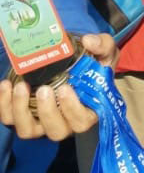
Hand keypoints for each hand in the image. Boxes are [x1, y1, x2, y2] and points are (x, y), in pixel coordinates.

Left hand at [0, 32, 116, 140]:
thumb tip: (89, 41)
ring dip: (21, 110)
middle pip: (55, 131)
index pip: (81, 122)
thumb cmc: (93, 63)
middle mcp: (65, 122)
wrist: (74, 63)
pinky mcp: (23, 115)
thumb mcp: (105, 52)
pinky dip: (4, 105)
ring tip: (21, 86)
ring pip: (28, 130)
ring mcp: (41, 121)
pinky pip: (9, 118)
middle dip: (47, 112)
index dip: (72, 110)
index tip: (65, 89)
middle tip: (43, 89)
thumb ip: (102, 45)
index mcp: (87, 111)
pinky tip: (6, 85)